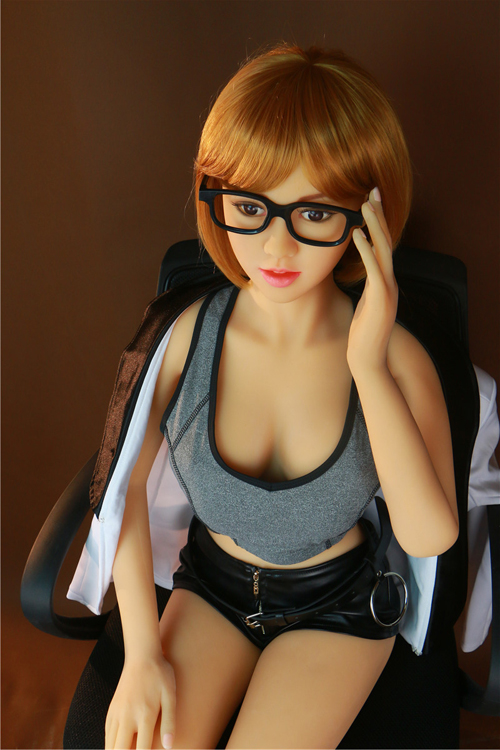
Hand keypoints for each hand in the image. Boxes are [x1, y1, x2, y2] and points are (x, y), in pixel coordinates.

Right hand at [105, 654, 175, 749]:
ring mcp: (116, 713)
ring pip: (109, 745)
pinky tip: (118, 746)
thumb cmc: (160, 675)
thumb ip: (169, 722)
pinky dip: (111, 744)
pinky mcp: (111, 709)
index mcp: (145, 715)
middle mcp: (127, 716)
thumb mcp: (170, 695)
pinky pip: (107, 734)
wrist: (142, 655)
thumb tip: (169, 746)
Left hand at [347, 187, 397, 373]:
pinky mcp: (380, 299)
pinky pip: (374, 268)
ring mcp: (387, 290)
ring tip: (365, 203)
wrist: (367, 360)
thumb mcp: (363, 305)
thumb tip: (354, 276)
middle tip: (372, 190)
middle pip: (386, 241)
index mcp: (384, 282)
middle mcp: (389, 282)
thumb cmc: (362, 335)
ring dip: (374, 225)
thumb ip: (363, 288)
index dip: (378, 223)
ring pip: (383, 249)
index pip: (382, 246)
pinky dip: (366, 248)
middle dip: (379, 215)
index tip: (369, 201)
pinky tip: (357, 232)